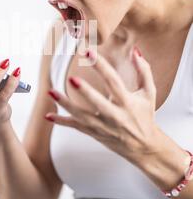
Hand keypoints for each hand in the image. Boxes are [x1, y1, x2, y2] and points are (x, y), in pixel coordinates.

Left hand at [46, 47, 159, 164]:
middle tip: (71, 79)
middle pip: (97, 102)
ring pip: (81, 116)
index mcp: (127, 102)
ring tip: (51, 92)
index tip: (89, 53)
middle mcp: (114, 115)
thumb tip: (135, 51)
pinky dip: (61, 122)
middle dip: (85, 91)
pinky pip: (76, 127)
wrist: (144, 148)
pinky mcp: (94, 133)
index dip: (101, 66)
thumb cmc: (145, 117)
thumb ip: (144, 71)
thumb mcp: (149, 93)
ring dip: (65, 104)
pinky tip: (48, 116)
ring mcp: (103, 126)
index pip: (113, 81)